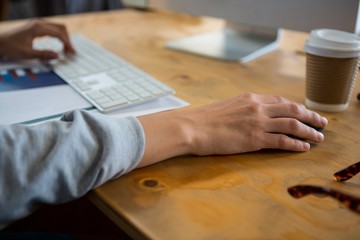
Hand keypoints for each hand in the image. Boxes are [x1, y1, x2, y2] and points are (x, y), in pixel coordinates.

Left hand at [0, 19, 74, 59]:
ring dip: (64, 37)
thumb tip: (57, 56)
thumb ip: (44, 55)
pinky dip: (58, 35)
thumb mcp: (28, 54)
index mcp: (38, 28)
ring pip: (58, 27)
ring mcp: (37, 23)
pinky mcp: (36, 26)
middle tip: (71, 51)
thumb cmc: (11, 47)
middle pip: (61, 28)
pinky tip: (59, 44)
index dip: (67, 44)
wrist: (0, 43)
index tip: (72, 52)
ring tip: (66, 49)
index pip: (59, 34)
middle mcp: (39, 23)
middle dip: (68, 40)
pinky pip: (52, 28)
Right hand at [137, 93, 327, 166]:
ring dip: (309, 131)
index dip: (296, 107)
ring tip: (319, 137)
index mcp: (249, 98)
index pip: (280, 100)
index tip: (303, 111)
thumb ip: (241, 109)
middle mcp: (257, 107)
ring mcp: (257, 122)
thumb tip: (248, 116)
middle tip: (322, 122)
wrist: (191, 126)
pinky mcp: (254, 139)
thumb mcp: (225, 107)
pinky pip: (282, 141)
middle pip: (292, 109)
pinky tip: (303, 148)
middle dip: (310, 116)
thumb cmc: (203, 119)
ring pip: (292, 124)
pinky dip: (296, 144)